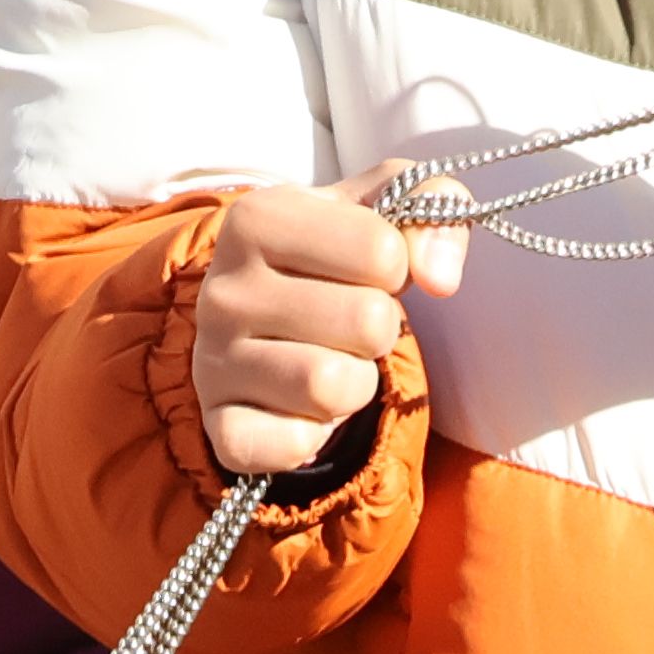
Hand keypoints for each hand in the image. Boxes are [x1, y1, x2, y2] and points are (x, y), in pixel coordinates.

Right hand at [195, 173, 466, 478]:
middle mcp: (222, 291)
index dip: (396, 268)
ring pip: (331, 388)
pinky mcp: (219, 427)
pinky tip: (302, 409)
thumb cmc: (331, 254)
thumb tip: (441, 278)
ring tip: (331, 362)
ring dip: (356, 384)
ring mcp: (212, 363)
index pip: (382, 252)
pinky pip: (293, 446)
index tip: (364, 271)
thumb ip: (433, 207)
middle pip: (367, 322)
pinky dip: (316, 435)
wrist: (260, 318)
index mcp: (256, 220)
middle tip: (351, 324)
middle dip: (381, 329)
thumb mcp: (382, 207)